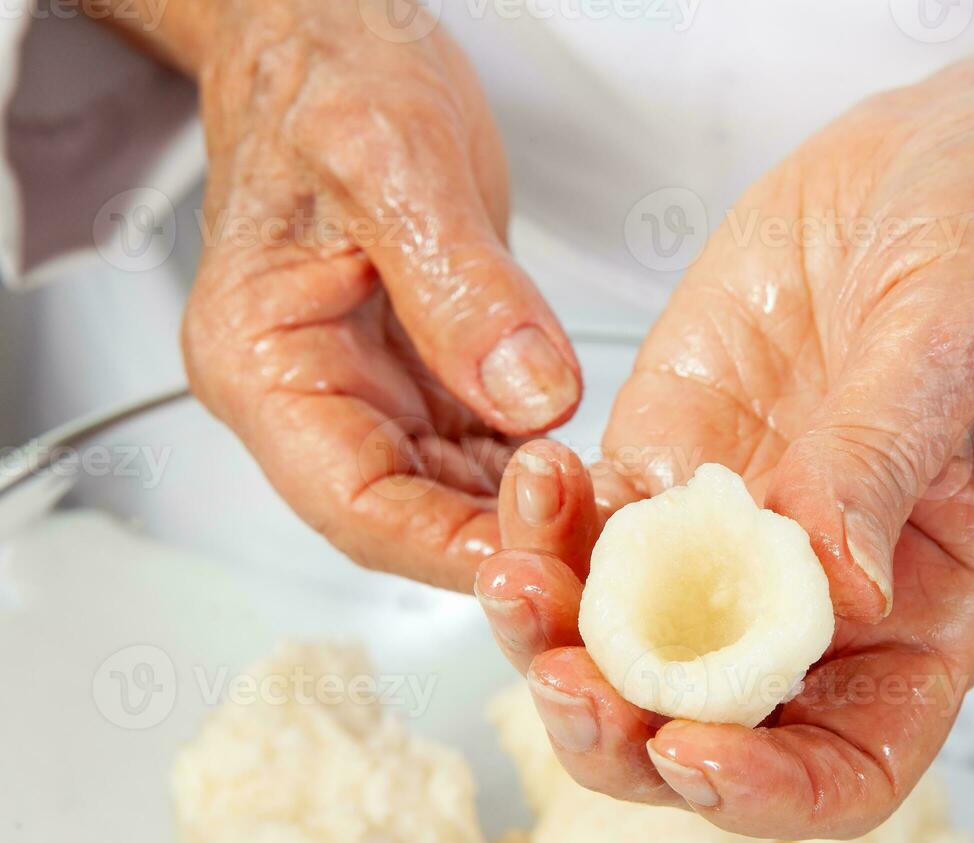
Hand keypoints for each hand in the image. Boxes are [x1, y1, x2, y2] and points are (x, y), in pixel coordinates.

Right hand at [169, 0, 579, 590]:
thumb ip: (462, 286)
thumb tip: (534, 398)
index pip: (352, 502)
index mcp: (264, 362)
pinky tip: (599, 470)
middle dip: (502, 544)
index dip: (446, 549)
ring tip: (614, 520)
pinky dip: (538, 467)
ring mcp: (368, 391)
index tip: (539, 564)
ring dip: (529, 515)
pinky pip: (482, 449)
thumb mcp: (394, 163)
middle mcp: (311, 395)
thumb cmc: (327, 77)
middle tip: (602, 556)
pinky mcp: (422, 374)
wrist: (327, 38)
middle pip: (407, 517)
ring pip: (452, 496)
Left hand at [477, 10, 973, 838]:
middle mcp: (827, 598)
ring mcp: (740, 535)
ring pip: (629, 645)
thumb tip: (835, 585)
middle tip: (563, 676)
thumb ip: (886, 460)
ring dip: (557, 636)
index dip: (773, 791)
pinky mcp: (676, 464)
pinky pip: (592, 535)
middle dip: (627, 728)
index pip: (855, 764)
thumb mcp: (958, 336)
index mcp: (934, 606)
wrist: (947, 155)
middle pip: (714, 726)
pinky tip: (534, 482)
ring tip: (513, 573)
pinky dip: (546, 530)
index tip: (693, 750)